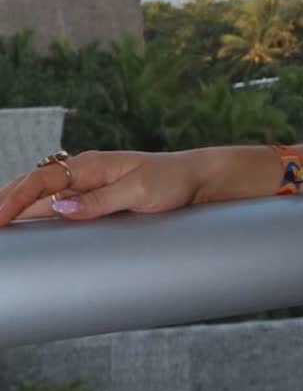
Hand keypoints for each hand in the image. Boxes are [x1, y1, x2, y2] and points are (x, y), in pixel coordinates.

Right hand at [0, 149, 207, 225]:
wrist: (195, 179)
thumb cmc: (170, 181)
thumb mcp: (138, 192)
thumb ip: (100, 200)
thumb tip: (61, 208)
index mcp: (90, 165)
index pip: (41, 181)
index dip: (15, 198)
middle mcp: (84, 172)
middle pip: (34, 187)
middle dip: (7, 202)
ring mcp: (88, 185)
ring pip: (43, 197)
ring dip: (18, 207)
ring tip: (0, 224)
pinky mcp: (96, 197)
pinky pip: (59, 205)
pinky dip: (38, 213)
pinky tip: (27, 224)